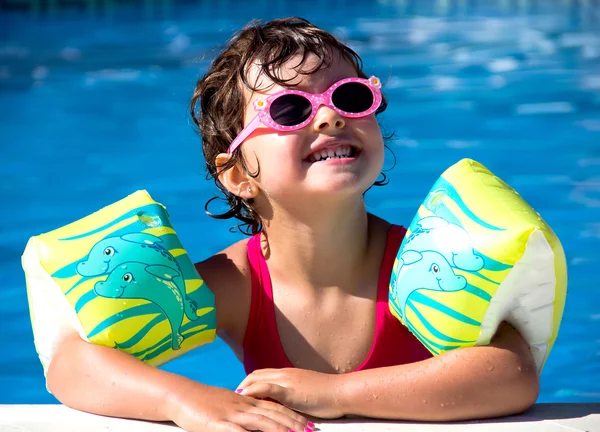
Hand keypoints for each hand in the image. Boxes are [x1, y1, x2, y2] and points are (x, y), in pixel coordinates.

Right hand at [167, 381, 311, 431]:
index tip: (305, 423)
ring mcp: (232, 414)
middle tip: (308, 431)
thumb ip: (243, 410)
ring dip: (279, 430)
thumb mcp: (227, 404)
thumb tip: (256, 417)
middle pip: (273, 415)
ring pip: (261, 422)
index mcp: (246, 401)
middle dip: (292, 425)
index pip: (275, 407)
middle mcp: (243, 406)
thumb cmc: (203, 401)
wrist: (181, 395)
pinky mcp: (218, 424)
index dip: (291, 415)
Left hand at [237, 368, 343, 418]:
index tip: (242, 394)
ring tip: (234, 400)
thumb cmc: (329, 397)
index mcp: (288, 375)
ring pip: (258, 378)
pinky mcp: (290, 389)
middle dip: (243, 385)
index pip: (262, 374)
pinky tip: (244, 398)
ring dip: (244, 388)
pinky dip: (252, 391)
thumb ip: (293, 396)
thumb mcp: (306, 394)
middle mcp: (285, 374)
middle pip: (256, 374)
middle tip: (234, 399)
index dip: (250, 383)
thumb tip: (282, 406)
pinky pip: (266, 387)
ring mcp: (287, 380)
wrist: (342, 392)